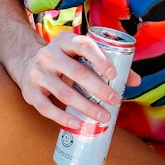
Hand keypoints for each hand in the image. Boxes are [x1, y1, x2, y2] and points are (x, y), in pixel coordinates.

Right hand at [17, 32, 133, 124]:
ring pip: (64, 93)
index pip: (84, 45)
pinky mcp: (29, 91)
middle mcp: (48, 54)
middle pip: (76, 72)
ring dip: (86, 107)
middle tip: (115, 100)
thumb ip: (109, 64)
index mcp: (65, 41)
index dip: (100, 59)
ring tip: (104, 117)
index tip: (114, 74)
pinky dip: (63, 118)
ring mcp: (37, 73)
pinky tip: (78, 124)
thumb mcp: (81, 56)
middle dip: (98, 88)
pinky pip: (46, 108)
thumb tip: (136, 81)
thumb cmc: (66, 61)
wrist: (28, 63)